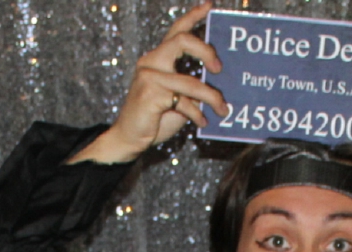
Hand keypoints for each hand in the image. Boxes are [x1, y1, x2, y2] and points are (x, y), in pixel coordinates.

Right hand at [70, 4, 227, 164]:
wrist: (130, 139)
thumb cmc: (154, 118)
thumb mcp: (178, 98)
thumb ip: (193, 87)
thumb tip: (218, 84)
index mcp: (157, 59)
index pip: (176, 31)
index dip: (193, 16)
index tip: (210, 6)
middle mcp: (151, 62)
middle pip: (182, 40)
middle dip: (206, 51)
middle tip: (218, 68)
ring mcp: (148, 77)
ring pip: (190, 81)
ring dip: (211, 96)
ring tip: (222, 109)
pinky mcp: (150, 95)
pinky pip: (183, 102)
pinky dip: (196, 113)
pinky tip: (202, 122)